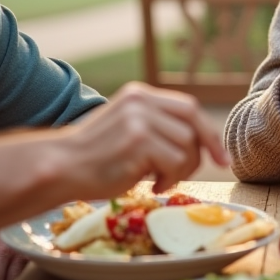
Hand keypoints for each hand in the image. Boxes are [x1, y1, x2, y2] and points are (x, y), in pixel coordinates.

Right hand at [66, 82, 226, 193]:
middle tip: (211, 168)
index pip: (188, 108)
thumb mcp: (125, 126)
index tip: (219, 155)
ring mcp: (139, 121)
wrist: (59, 166)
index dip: (208, 131)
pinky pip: (176, 163)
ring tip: (161, 179)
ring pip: (187, 146)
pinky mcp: (138, 142)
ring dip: (182, 170)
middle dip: (207, 149)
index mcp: (139, 95)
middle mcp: (141, 103)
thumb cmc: (92, 156)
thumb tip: (196, 140)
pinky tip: (153, 185)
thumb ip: (155, 124)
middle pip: (194, 124)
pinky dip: (171, 179)